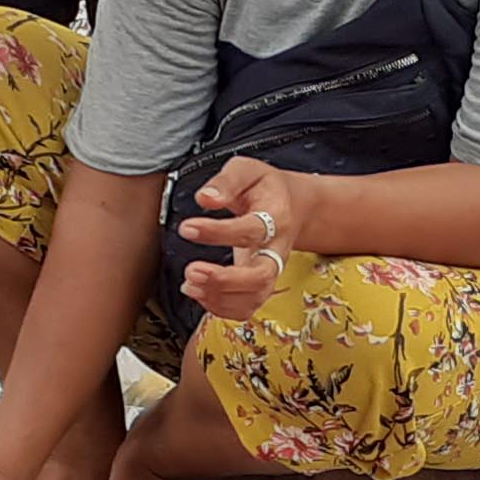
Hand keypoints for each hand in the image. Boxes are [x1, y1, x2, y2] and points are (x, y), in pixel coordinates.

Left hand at [176, 158, 311, 323]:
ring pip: (254, 297)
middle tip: (191, 271)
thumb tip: (205, 198)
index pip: (250, 230)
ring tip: (189, 284)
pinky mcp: (260, 285)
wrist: (292, 206)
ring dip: (219, 298)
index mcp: (276, 217)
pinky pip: (246, 308)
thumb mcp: (247, 170)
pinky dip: (221, 308)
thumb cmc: (265, 188)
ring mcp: (270, 271)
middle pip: (260, 276)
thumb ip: (226, 182)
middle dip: (224, 280)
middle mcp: (276, 249)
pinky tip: (197, 292)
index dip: (217, 233)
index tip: (187, 228)